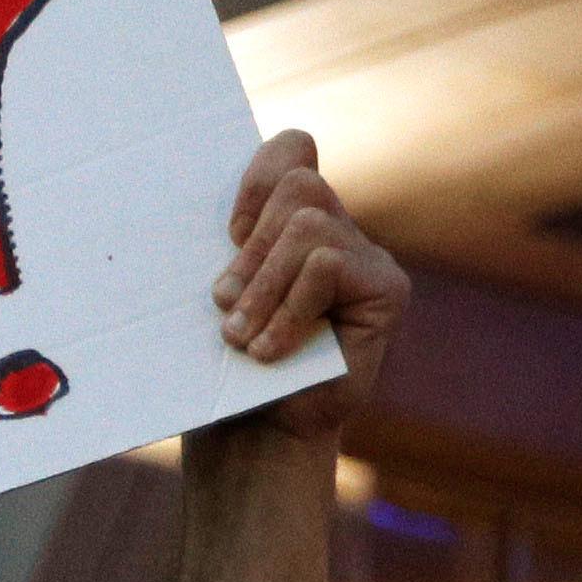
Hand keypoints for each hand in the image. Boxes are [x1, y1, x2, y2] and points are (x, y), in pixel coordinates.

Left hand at [212, 131, 404, 439]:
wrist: (255, 431)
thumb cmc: (226, 362)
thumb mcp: (215, 293)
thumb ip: (225, 246)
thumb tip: (193, 197)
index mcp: (292, 220)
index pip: (291, 150)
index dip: (256, 177)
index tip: (227, 234)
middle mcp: (337, 229)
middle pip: (297, 185)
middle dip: (252, 246)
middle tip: (223, 303)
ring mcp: (368, 257)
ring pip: (307, 227)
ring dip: (263, 284)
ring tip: (239, 336)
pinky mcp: (388, 288)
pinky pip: (327, 264)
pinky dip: (289, 307)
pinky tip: (271, 351)